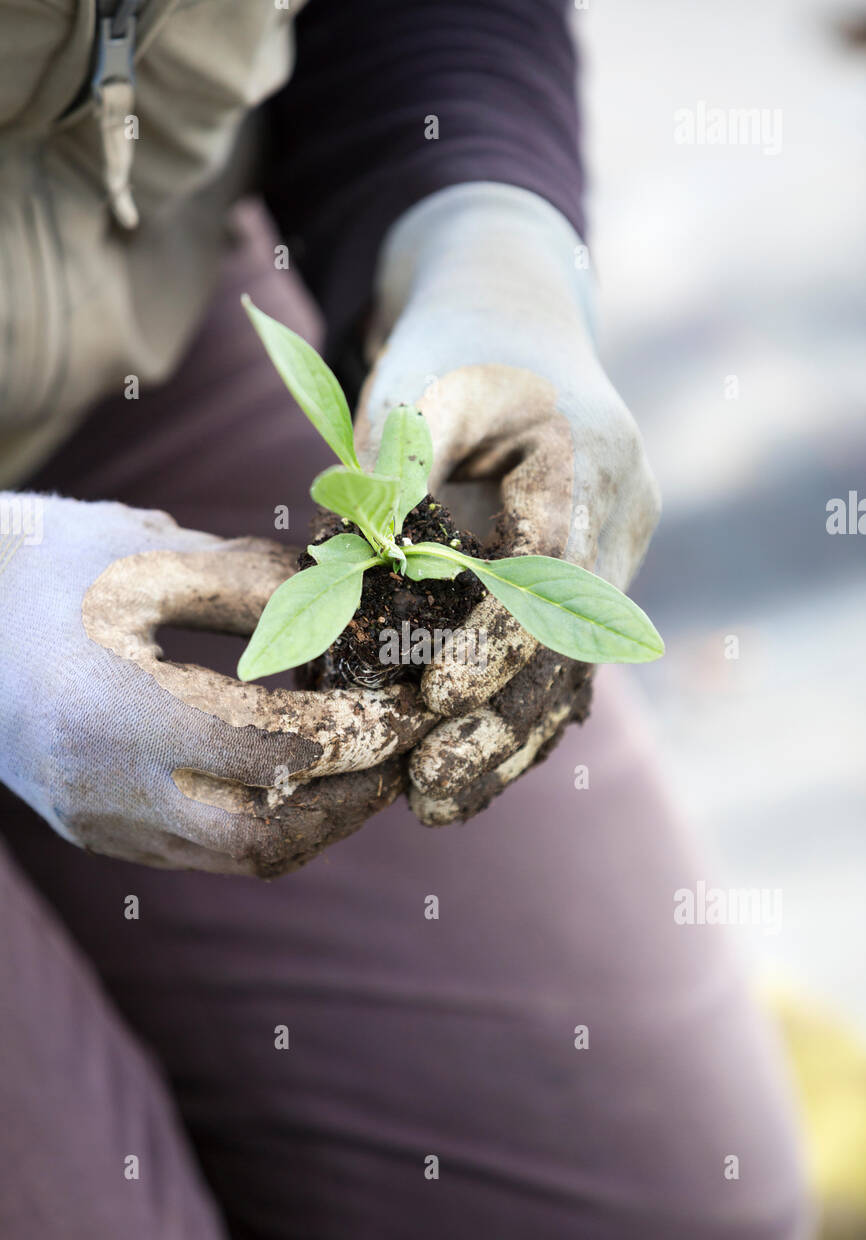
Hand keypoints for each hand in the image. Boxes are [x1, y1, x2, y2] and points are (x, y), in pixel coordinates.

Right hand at [0, 497, 433, 873]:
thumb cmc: (41, 564)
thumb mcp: (148, 553)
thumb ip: (257, 584)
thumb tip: (361, 609)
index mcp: (114, 710)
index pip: (277, 751)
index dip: (363, 731)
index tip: (412, 700)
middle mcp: (105, 789)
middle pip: (269, 837)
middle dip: (355, 798)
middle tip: (405, 748)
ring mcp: (100, 823)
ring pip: (243, 857)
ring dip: (319, 816)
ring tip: (365, 759)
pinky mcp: (100, 833)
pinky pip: (208, 849)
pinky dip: (271, 816)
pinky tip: (299, 766)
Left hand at [356, 183, 660, 822]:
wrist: (513, 318)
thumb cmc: (453, 348)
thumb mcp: (416, 384)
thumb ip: (394, 469)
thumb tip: (365, 565)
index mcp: (586, 453)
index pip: (551, 572)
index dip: (494, 645)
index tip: (432, 703)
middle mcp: (619, 508)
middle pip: (571, 641)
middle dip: (499, 723)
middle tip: (428, 791)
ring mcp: (615, 548)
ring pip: (571, 666)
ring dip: (508, 739)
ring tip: (440, 801)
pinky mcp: (590, 578)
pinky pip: (560, 658)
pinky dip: (514, 713)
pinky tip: (470, 770)